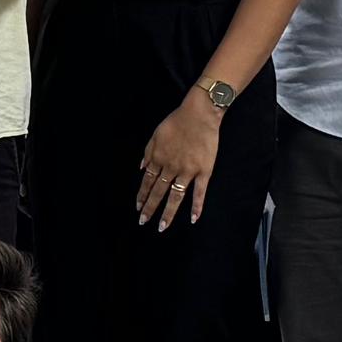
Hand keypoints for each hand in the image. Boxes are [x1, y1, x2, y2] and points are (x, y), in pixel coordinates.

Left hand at [136, 92, 225, 227]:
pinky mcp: (203, 171)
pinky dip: (197, 206)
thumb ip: (147, 153)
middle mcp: (170, 168)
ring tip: (162, 227)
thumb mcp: (155, 135)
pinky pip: (200, 192)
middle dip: (150, 208)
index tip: (138, 207)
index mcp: (158, 158)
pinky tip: (194, 219)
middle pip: (158, 192)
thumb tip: (141, 168)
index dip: (142, 195)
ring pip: (176, 196)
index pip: (147, 182)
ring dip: (168, 213)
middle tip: (144, 222)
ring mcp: (187, 171)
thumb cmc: (177, 121)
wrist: (200, 114)